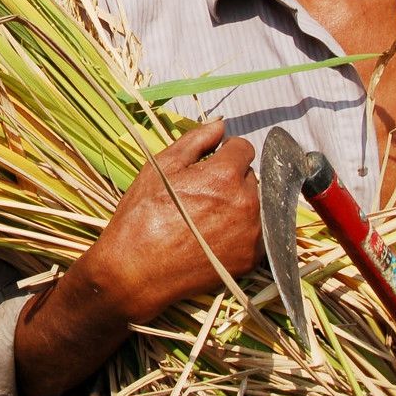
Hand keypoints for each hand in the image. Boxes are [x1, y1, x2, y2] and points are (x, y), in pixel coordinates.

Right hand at [85, 118, 261, 323]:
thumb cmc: (143, 215)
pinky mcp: (252, 257)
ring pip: (257, 204)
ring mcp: (252, 233)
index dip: (224, 153)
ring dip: (240, 204)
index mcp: (225, 175)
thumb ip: (196, 140)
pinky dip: (244, 230)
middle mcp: (246, 202)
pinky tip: (217, 235)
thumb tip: (221, 124)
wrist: (136, 270)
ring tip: (209, 216)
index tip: (208, 165)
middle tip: (203, 194)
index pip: (243, 148)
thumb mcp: (161, 167)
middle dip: (232, 178)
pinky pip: (258, 232)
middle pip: (251, 176)